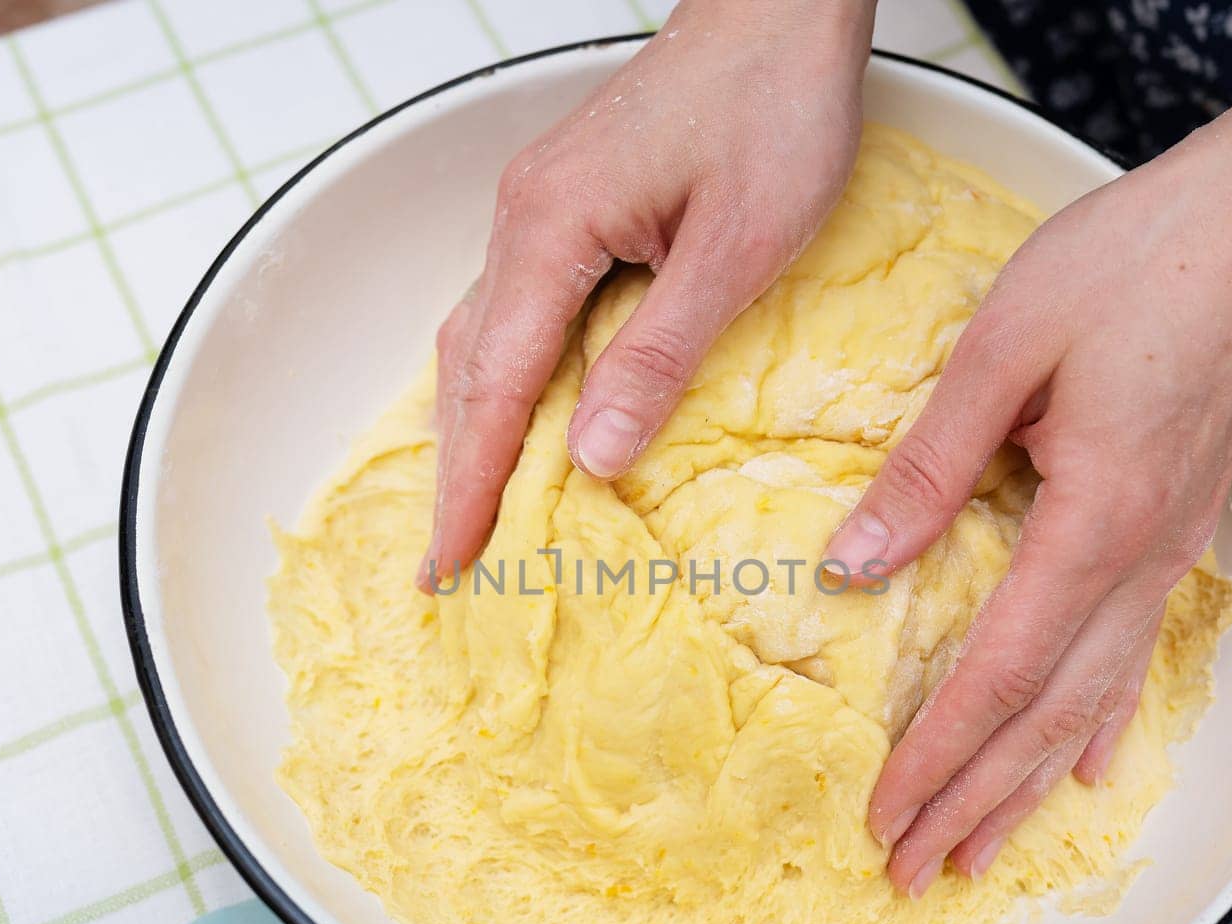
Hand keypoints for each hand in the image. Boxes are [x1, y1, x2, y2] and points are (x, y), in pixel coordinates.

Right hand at [421, 0, 874, 586]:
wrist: (779, 11)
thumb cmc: (774, 111)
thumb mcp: (734, 249)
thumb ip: (658, 353)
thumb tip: (590, 455)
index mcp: (552, 230)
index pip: (495, 385)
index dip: (472, 482)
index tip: (452, 561)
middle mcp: (523, 218)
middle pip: (469, 366)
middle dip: (458, 469)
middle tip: (452, 561)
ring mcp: (537, 206)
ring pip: (482, 335)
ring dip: (474, 425)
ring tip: (475, 506)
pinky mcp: (566, 203)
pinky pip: (513, 307)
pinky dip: (504, 377)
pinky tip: (520, 416)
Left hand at [827, 131, 1231, 894]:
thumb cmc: (1128, 265)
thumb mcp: (1000, 353)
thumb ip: (927, 468)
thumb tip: (854, 562)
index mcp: (1093, 521)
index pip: (1001, 673)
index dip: (939, 755)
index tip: (886, 815)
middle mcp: (1141, 559)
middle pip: (1047, 715)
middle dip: (976, 801)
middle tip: (913, 873)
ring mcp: (1169, 549)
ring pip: (1094, 702)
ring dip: (1030, 785)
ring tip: (982, 854)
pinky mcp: (1177, 527)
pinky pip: (1135, 654)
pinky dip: (1101, 722)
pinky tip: (1086, 767)